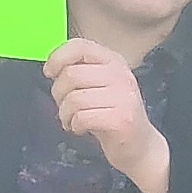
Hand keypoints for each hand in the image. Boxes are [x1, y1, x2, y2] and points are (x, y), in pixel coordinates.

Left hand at [48, 39, 171, 192]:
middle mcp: (122, 75)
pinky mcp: (122, 119)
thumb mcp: (100, 85)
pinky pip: (82, 117)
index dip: (57, 57)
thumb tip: (52, 68)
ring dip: (64, 113)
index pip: (80, 46)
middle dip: (58, 94)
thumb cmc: (112, 114)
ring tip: (71, 120)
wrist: (140, 146)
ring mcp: (124, 97)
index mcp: (114, 61)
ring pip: (74, 98)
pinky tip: (81, 128)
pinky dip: (75, 125)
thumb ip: (81, 71)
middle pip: (71, 75)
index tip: (50, 73)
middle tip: (64, 106)